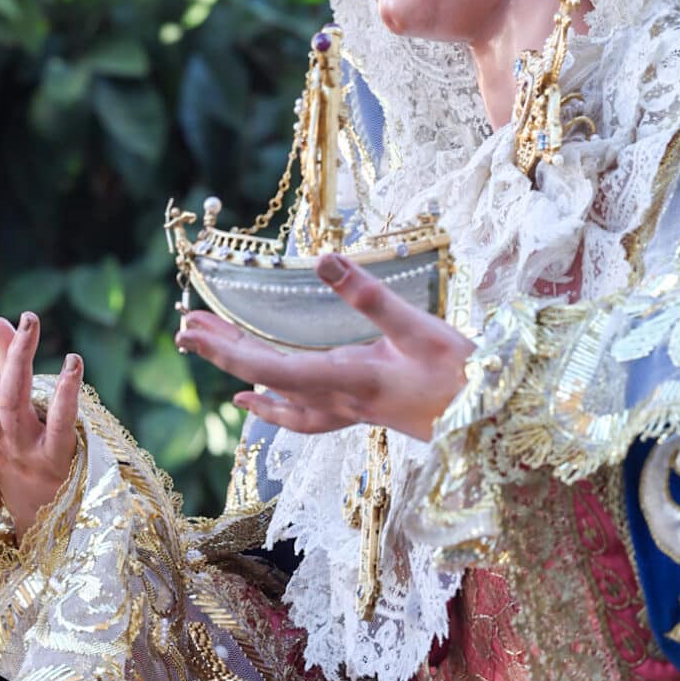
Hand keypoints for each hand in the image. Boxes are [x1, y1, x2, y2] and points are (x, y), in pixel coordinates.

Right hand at [0, 297, 82, 542]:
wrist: (46, 526)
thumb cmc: (28, 459)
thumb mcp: (10, 413)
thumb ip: (7, 364)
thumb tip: (1, 319)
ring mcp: (23, 448)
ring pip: (12, 399)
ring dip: (19, 357)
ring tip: (30, 318)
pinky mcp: (56, 460)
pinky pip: (59, 424)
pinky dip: (67, 393)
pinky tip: (74, 361)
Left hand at [175, 252, 472, 441]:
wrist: (494, 423)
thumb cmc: (463, 375)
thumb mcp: (419, 327)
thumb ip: (369, 294)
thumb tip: (321, 258)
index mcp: (348, 380)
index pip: (271, 366)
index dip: (226, 349)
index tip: (191, 330)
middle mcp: (340, 400)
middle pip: (266, 380)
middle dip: (223, 353)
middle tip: (185, 329)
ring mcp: (350, 410)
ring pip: (280, 400)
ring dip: (243, 374)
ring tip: (214, 357)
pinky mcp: (363, 410)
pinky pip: (303, 414)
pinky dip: (274, 405)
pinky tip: (260, 399)